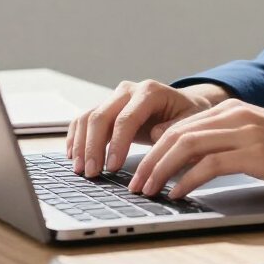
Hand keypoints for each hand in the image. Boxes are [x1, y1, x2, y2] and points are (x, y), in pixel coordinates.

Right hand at [66, 80, 231, 177]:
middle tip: (91, 173)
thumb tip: (156, 135)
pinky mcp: (106, 108)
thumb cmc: (187, 115)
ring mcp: (115, 97)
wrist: (181, 105)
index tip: (112, 168)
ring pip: (89, 117)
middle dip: (93, 146)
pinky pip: (84, 119)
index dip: (117, 144)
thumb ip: (175, 128)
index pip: (127, 118)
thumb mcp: (190, 122)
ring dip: (81, 144)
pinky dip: (76, 136)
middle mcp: (128, 90)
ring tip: (80, 170)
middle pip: (101, 116)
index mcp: (150, 91)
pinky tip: (73, 156)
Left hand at [129, 98, 263, 198]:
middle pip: (176, 134)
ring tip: (148, 191)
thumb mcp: (257, 138)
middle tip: (135, 184)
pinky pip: (210, 165)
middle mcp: (235, 115)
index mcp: (233, 109)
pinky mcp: (254, 154)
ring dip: (161, 170)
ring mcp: (245, 132)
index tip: (139, 168)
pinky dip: (187, 180)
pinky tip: (178, 194)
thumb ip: (226, 141)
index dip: (154, 147)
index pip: (180, 124)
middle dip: (149, 160)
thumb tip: (190, 159)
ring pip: (186, 146)